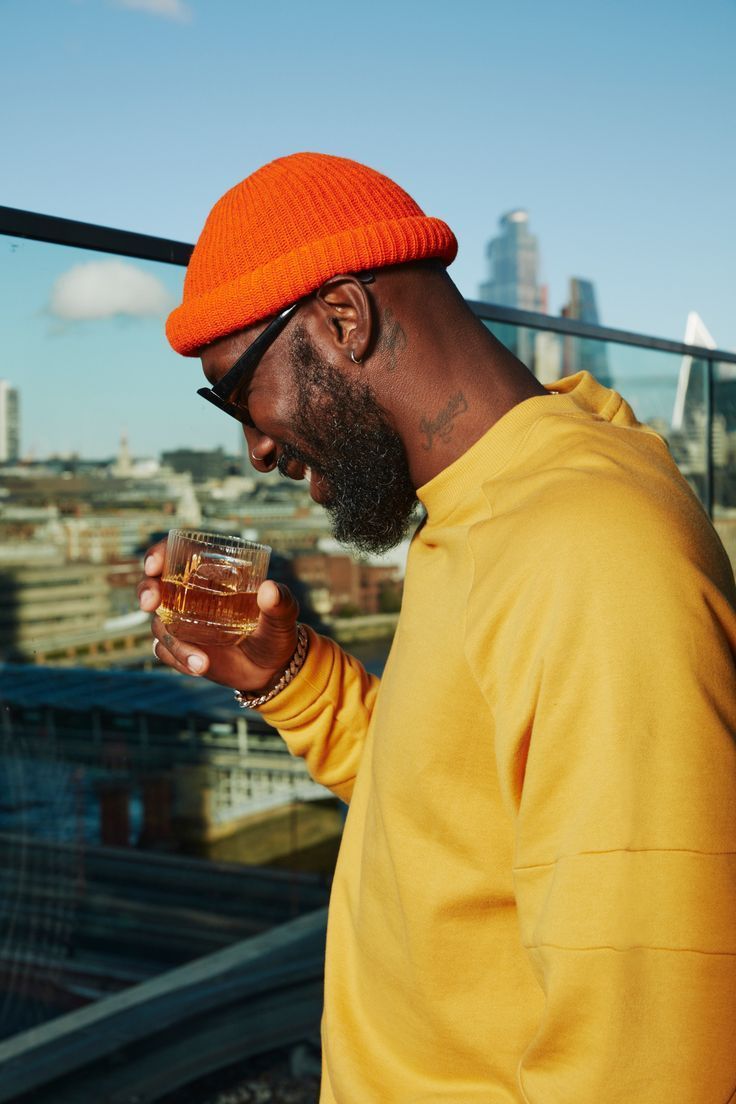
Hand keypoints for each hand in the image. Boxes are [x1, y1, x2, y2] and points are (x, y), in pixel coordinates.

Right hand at [137, 539, 299, 690]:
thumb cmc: (275, 631)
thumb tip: (270, 589)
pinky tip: (199, 667)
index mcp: (211, 575)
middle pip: (154, 585)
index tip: (153, 565)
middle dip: (146, 591)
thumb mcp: (283, 616)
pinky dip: (178, 660)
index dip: (158, 554)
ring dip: (175, 644)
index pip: (175, 555)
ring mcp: (182, 623)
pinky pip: (165, 652)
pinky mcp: (181, 648)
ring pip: (159, 625)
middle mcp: (190, 596)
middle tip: (151, 604)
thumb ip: (280, 602)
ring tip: (203, 663)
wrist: (271, 668)